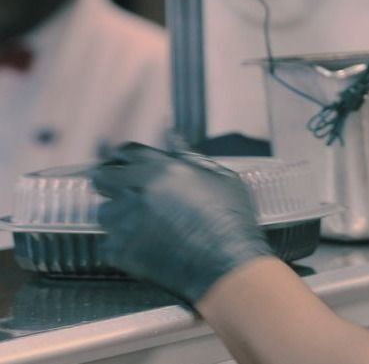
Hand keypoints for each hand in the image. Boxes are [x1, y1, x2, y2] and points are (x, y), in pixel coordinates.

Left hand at [92, 143, 274, 303]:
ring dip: (118, 214)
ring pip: (104, 212)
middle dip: (111, 181)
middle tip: (128, 191)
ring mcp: (124, 223)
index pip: (126, 152)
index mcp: (161, 168)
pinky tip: (146, 246)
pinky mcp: (119, 251)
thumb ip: (190, 156)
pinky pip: (109, 242)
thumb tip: (173, 138)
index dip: (126, 158)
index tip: (129, 165)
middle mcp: (136, 191)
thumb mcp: (220, 178)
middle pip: (102, 177)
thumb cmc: (230, 218)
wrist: (225, 264)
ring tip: (142, 223)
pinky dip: (123, 243)